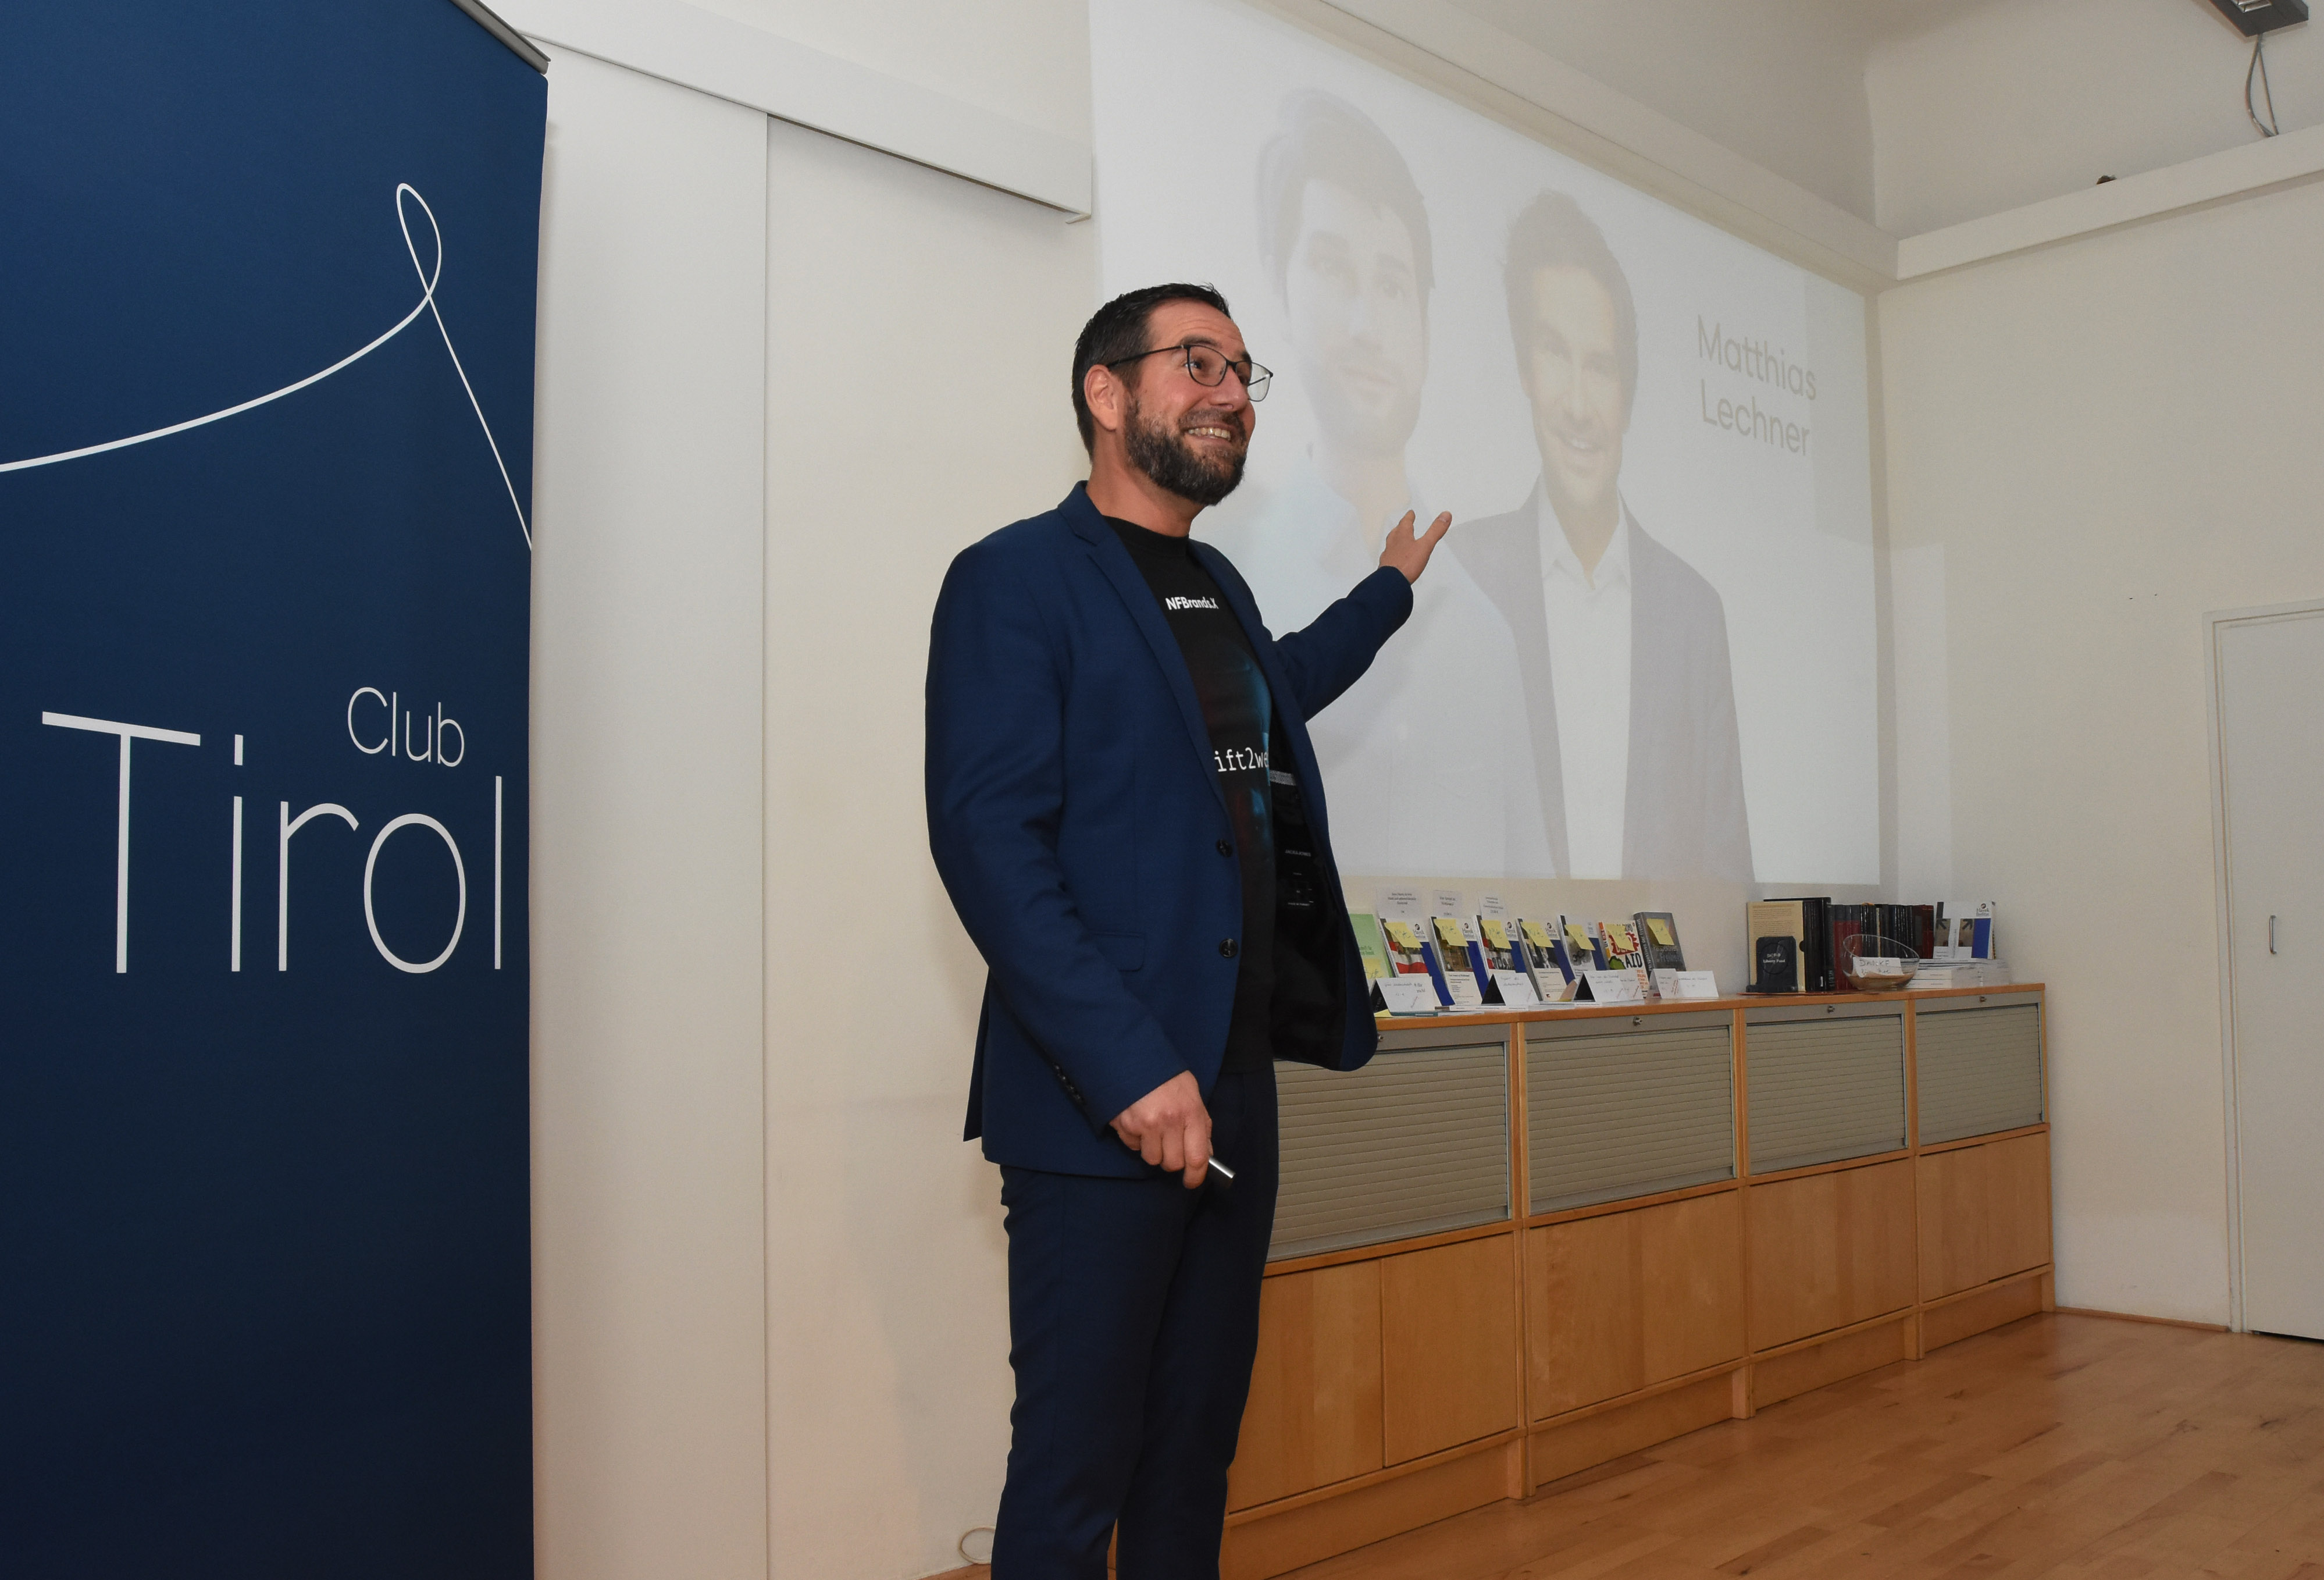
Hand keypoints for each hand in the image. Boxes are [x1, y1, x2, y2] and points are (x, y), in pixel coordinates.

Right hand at [1111, 1071, 1210, 1188]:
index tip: (1192, 1181)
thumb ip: (1200, 1124)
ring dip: (1153, 1150)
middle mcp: (1169, 1121)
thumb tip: (1204, 1153)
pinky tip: (1138, 1121)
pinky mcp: (1125, 1125)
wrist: (1132, 1056)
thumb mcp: (1191, 1093)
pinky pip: (1133, 1147)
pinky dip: (1136, 1140)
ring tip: (1152, 1129)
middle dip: (1172, 1160)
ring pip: (1152, 1158)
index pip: (1198, 1157)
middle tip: (1169, 1145)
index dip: (1195, 1176)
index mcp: (1190, 1112)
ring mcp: (1145, 1124)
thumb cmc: (1165, 1075)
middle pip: (1172, 1163)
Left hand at [1378, 510, 1450, 582]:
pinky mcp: (1386, 567)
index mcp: (1402, 536)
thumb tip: (1445, 515)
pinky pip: (1389, 558)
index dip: (1409, 517)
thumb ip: (1435, 531)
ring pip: (1391, 544)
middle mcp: (1393, 544)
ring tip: (1398, 541)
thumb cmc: (1406, 563)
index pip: (1405, 522)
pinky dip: (1392, 555)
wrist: (1391, 582)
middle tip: (1402, 524)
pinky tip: (1395, 560)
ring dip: (1395, 540)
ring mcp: (1388, 555)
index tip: (1410, 513)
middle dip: (1400, 527)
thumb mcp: (1425, 545)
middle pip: (1396, 532)